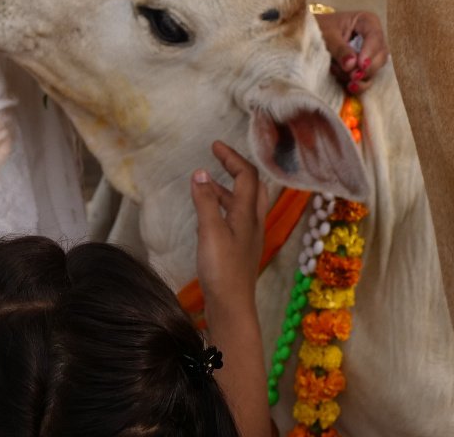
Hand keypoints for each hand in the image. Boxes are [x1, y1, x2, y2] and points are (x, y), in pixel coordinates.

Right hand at [191, 141, 266, 317]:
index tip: (215, 145)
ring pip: (243, 203)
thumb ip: (205, 201)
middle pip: (252, 186)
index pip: (246, 175)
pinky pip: (235, 217)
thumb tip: (201, 172)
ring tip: (206, 182)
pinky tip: (208, 214)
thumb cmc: (222, 269)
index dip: (232, 157)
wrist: (232, 308)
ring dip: (227, 188)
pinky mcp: (240, 249)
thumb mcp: (210, 231)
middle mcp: (252, 222)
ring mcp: (248, 237)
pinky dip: (223, 206)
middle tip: (219, 158)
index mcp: (248, 213)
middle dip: (236, 168)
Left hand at [316, 9, 387, 94]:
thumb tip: (352, 65)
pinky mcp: (364, 68)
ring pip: (374, 70)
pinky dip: (357, 85)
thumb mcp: (327, 35)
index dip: (370, 52)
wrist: (310, 35)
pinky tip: (347, 85)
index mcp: (367, 21)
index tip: (361, 65)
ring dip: (357, 77)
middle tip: (351, 76)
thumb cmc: (319, 28)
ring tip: (337, 72)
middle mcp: (372, 38)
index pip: (375, 37)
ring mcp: (370, 54)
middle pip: (380, 56)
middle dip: (366, 69)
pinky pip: (367, 80)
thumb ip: (339, 49)